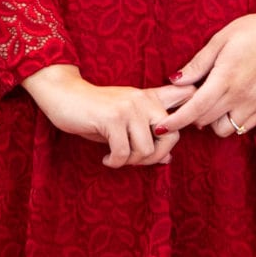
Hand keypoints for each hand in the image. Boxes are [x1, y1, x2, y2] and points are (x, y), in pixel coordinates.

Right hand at [21, 65, 181, 167]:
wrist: (62, 94)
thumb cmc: (93, 112)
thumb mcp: (124, 123)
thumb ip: (147, 136)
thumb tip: (167, 159)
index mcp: (150, 98)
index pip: (186, 99)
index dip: (193, 116)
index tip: (181, 136)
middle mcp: (144, 100)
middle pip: (172, 137)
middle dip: (154, 157)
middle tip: (134, 161)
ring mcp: (130, 108)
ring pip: (146, 149)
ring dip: (131, 162)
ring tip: (117, 158)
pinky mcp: (113, 117)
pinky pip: (124, 152)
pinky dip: (115, 162)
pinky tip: (106, 158)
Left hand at [161, 2, 255, 137]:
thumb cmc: (253, 30)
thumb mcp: (220, 39)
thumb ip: (198, 63)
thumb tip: (175, 80)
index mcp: (225, 78)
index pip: (194, 109)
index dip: (175, 121)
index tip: (160, 127)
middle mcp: (240, 96)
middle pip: (205, 121)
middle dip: (190, 116)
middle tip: (188, 100)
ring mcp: (254, 104)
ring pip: (224, 130)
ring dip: (211, 121)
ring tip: (211, 103)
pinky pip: (242, 127)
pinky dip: (230, 122)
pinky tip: (228, 105)